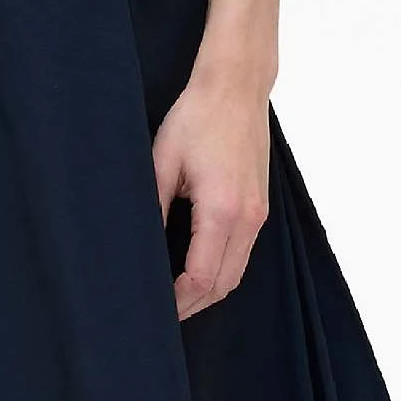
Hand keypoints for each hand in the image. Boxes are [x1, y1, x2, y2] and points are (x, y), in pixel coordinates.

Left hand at [150, 75, 271, 319]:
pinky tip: (199, 266)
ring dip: (210, 289)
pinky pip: (244, 251)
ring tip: (178, 295)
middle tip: (163, 313)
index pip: (202, 277)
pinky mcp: (260, 205)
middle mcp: (248, 218)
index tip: (155, 309)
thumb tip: (139, 244)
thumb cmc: (197, 117)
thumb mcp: (162, 160)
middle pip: (225, 284)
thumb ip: (153, 207)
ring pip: (238, 271)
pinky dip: (224, 268)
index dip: (179, 300)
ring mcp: (259, 213)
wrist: (236, 87)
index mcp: (222, 210)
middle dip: (194, 304)